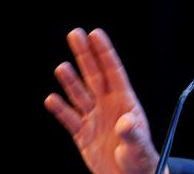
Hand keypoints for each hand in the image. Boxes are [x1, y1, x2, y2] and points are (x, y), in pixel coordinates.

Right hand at [44, 28, 160, 173]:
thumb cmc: (141, 161)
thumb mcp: (139, 147)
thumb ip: (132, 134)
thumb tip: (125, 122)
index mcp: (125, 102)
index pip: (113, 71)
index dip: (104, 52)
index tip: (96, 33)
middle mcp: (109, 106)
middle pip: (94, 75)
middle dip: (85, 54)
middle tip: (75, 33)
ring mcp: (95, 119)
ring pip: (79, 94)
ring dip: (70, 80)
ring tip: (61, 67)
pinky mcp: (83, 135)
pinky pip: (69, 119)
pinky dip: (60, 110)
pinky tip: (51, 99)